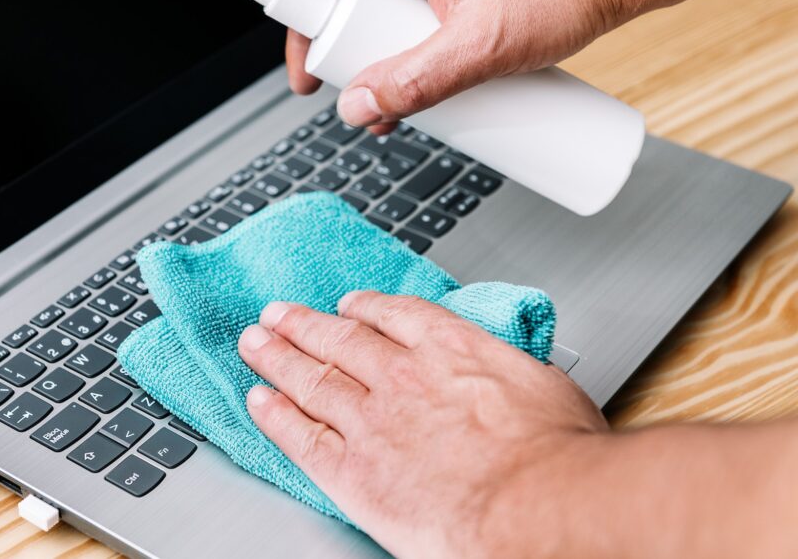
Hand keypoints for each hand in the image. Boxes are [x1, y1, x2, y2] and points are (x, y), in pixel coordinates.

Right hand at [195, 0, 628, 133]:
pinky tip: (401, 94)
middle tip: (311, 83)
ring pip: (365, 1)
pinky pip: (399, 13)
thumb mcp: (483, 46)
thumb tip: (358, 110)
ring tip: (366, 102)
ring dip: (356, 50)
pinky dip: (389, 50)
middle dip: (313, 32)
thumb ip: (417, 83)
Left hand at [237, 292, 607, 557]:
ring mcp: (372, 421)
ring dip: (277, 358)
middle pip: (338, 340)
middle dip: (302, 325)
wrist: (534, 507)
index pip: (393, 316)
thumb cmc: (555, 456)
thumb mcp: (547, 387)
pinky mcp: (353, 471)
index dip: (362, 308)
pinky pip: (301, 436)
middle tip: (276, 314)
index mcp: (450, 348)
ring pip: (311, 378)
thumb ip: (509, 372)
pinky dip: (275, 415)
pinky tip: (258, 402)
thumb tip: (512, 376)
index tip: (346, 305)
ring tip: (255, 344)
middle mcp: (402, 376)